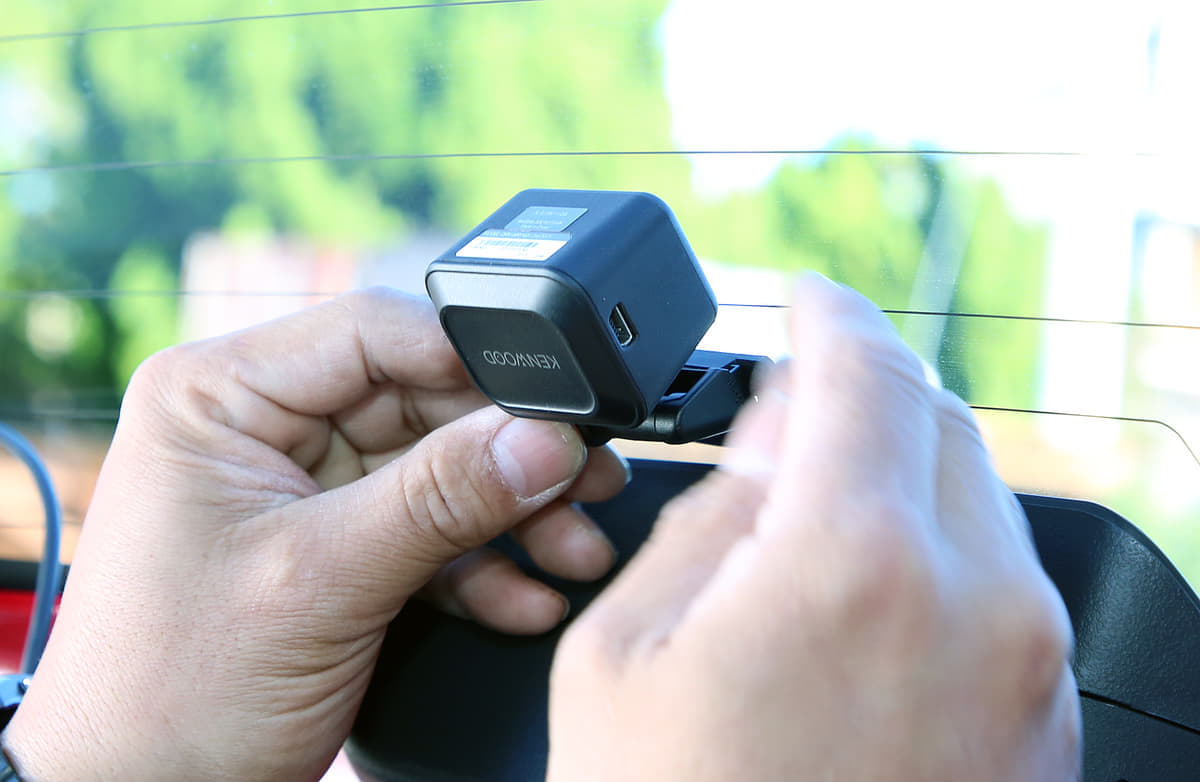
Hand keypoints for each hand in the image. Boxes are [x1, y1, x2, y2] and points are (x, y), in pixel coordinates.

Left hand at [4, 288, 626, 780]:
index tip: (554, 403)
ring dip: (510, 514)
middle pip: (421, 403)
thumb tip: (546, 436)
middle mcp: (261, 427)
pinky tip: (525, 596)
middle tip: (585, 482)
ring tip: (574, 549)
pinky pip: (425, 530)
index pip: (372, 334)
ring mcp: (302, 489)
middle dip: (507, 455)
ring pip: (436, 470)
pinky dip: (480, 565)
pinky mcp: (334, 545)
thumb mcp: (320, 579)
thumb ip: (442, 499)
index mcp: (220, 395)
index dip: (472, 363)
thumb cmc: (172, 695)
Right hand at [547, 274, 1080, 779]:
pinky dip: (935, 550)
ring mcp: (1025, 668)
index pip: (863, 365)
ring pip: (977, 496)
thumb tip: (769, 435)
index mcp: (851, 560)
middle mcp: (972, 600)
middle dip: (861, 393)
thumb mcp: (626, 647)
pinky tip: (863, 595)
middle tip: (787, 423)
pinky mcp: (1041, 722)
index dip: (825, 311)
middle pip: (936, 417)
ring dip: (899, 473)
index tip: (804, 298)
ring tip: (809, 526)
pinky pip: (999, 582)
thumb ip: (712, 509)